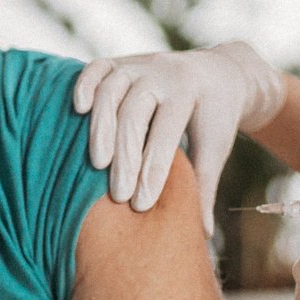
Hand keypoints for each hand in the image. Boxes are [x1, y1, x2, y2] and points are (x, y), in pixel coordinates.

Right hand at [74, 42, 287, 233]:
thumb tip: (202, 238)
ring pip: (112, 90)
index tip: (141, 204)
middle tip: (118, 195)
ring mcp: (141, 63)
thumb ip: (204, 188)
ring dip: (101, 127)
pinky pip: (97, 68)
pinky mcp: (123, 61)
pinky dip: (85, 85)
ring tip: (97, 165)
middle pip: (136, 112)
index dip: (153, 169)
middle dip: (126, 155)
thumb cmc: (215, 119)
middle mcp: (165, 72)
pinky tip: (79, 110)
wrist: (220, 73)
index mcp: (191, 91)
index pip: (167, 131)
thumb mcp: (215, 149)